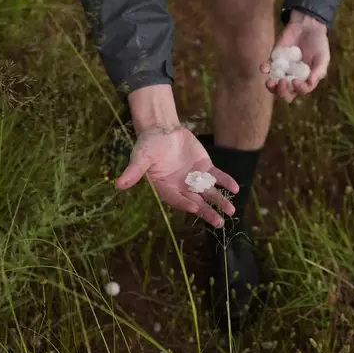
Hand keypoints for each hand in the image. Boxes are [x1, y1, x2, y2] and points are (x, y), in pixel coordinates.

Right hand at [115, 125, 238, 227]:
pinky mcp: (205, 168)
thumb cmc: (148, 144)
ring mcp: (195, 178)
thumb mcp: (140, 156)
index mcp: (166, 187)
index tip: (195, 208)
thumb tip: (118, 184)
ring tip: (231, 210)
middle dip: (207, 212)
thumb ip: (134, 171)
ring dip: (220, 201)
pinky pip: (217, 177)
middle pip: (196, 202)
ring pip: (209, 193)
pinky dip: (226, 182)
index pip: (177, 199)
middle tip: (219, 223)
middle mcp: (182, 187)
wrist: (162, 129)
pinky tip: (235, 188)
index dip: (186, 204)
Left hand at [260, 9, 330, 102]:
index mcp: (305, 81)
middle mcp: (293, 79)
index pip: (300, 91)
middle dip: (282, 92)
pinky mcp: (274, 61)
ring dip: (271, 87)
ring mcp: (282, 71)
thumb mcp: (323, 57)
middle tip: (282, 82)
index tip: (296, 80)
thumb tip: (310, 83)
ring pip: (274, 86)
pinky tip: (264, 67)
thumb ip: (319, 70)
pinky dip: (264, 69)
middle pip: (286, 94)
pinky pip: (267, 69)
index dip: (298, 89)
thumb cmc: (318, 44)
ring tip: (270, 82)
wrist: (307, 27)